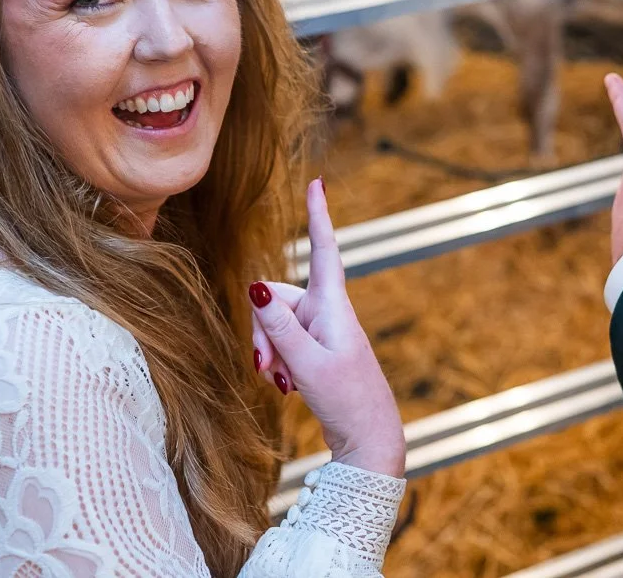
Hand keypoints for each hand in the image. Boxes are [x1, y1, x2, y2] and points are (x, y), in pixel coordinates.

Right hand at [249, 179, 405, 478]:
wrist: (368, 439)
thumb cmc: (346, 400)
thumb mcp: (306, 363)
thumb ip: (278, 327)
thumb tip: (254, 287)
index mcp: (333, 307)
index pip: (325, 250)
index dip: (319, 216)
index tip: (318, 183)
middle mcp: (327, 312)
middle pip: (276, 299)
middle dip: (262, 330)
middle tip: (267, 369)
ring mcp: (321, 331)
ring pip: (274, 325)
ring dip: (269, 352)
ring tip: (282, 383)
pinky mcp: (315, 349)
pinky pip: (282, 344)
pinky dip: (277, 362)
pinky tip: (287, 386)